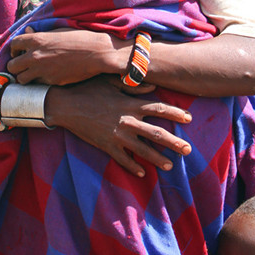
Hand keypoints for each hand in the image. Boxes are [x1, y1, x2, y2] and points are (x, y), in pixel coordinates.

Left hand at [8, 28, 127, 84]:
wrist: (95, 52)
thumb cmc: (78, 38)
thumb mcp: (56, 32)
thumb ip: (39, 34)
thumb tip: (27, 31)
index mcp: (36, 40)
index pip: (13, 44)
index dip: (14, 49)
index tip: (18, 52)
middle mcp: (35, 56)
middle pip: (12, 66)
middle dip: (15, 66)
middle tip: (22, 66)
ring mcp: (42, 70)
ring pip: (21, 79)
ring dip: (24, 77)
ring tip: (32, 74)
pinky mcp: (51, 81)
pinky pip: (37, 84)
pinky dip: (40, 82)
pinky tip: (48, 76)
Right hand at [44, 77, 191, 176]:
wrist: (65, 106)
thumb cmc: (88, 89)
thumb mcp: (111, 82)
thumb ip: (133, 86)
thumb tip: (153, 88)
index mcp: (130, 104)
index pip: (159, 109)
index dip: (176, 113)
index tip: (189, 118)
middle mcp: (127, 121)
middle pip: (156, 134)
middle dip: (174, 143)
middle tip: (188, 150)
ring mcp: (117, 136)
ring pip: (143, 150)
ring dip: (158, 159)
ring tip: (170, 165)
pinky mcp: (106, 146)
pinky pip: (123, 160)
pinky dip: (133, 167)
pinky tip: (142, 172)